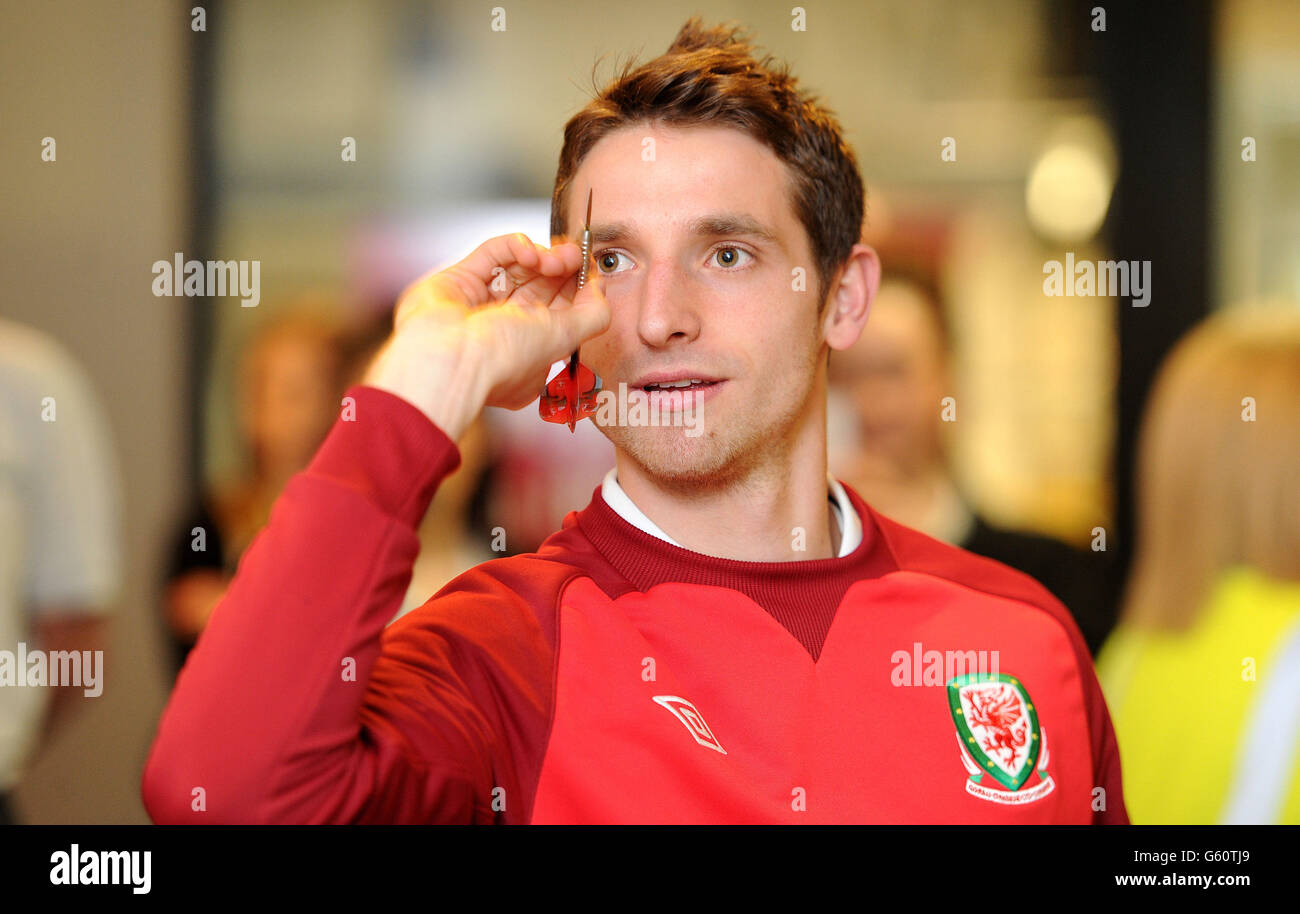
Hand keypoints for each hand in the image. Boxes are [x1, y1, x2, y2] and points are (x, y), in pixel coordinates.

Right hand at [363, 233, 609, 438]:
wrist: (449, 359)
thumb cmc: (502, 360)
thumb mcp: (563, 339)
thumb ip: (593, 315)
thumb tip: (600, 287)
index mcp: (527, 351)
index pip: (558, 311)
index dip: (577, 289)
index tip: (592, 270)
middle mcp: (502, 328)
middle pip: (540, 286)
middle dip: (563, 269)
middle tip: (577, 254)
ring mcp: (480, 302)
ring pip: (518, 268)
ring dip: (543, 256)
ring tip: (557, 257)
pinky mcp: (460, 279)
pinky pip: (493, 253)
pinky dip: (514, 246)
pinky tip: (530, 252)